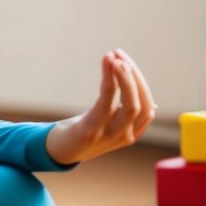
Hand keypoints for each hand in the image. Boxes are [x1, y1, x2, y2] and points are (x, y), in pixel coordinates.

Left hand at [45, 49, 154, 165]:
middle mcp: (125, 136)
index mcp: (132, 132)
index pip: (149, 106)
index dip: (140, 82)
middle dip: (135, 77)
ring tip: (116, 58)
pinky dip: (110, 80)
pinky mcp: (92, 131)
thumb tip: (135, 82)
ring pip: (132, 106)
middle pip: (144, 105)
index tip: (126, 61)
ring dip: (127, 79)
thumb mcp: (106, 118)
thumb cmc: (83, 130)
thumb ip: (121, 105)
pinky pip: (106, 102)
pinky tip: (108, 64)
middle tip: (119, 54)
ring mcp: (110, 136)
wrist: (57, 150)